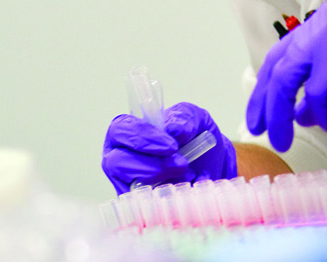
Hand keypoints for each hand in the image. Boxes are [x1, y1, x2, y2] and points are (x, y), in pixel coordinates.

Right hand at [102, 102, 236, 193]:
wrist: (209, 161)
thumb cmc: (192, 134)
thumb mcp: (194, 117)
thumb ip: (183, 117)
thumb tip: (173, 130)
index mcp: (125, 130)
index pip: (120, 130)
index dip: (143, 138)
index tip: (172, 146)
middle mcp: (119, 157)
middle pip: (117, 164)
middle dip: (153, 166)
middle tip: (182, 164)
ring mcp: (126, 183)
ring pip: (128, 188)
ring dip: (161, 183)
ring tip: (188, 174)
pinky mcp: (138, 205)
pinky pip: (144, 209)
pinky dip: (170, 200)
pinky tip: (190, 187)